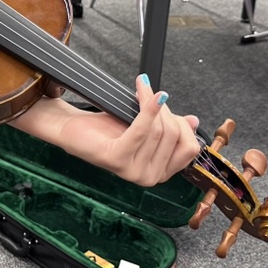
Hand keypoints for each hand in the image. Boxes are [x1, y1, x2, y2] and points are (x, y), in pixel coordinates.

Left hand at [14, 75, 200, 187]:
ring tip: (141, 89)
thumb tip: (193, 121)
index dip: (183, 124)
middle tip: (150, 95)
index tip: (169, 107)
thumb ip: (170, 127)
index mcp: (161, 173)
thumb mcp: (146, 127)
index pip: (189, 148)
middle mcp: (149, 178)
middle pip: (175, 136)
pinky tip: (145, 92)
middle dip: (166, 111)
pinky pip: (142, 130)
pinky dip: (146, 108)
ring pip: (159, 130)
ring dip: (151, 103)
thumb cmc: (108, 128)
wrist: (74, 129)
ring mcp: (134, 172)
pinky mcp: (118, 160)